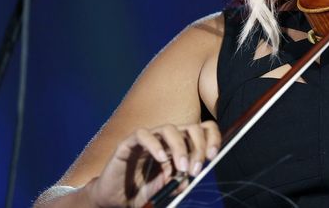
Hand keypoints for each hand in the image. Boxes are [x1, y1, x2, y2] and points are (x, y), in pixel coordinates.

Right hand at [88, 121, 220, 207]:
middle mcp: (166, 139)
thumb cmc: (142, 192)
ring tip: (182, 168)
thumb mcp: (166, 189)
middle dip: (198, 146)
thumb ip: (178, 182)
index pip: (201, 131)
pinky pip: (143, 135)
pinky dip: (154, 145)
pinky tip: (161, 159)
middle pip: (190, 128)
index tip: (213, 155)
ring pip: (169, 128)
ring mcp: (148, 139)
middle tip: (196, 168)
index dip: (211, 138)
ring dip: (179, 148)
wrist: (115, 200)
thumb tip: (190, 178)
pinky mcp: (128, 143)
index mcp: (179, 147)